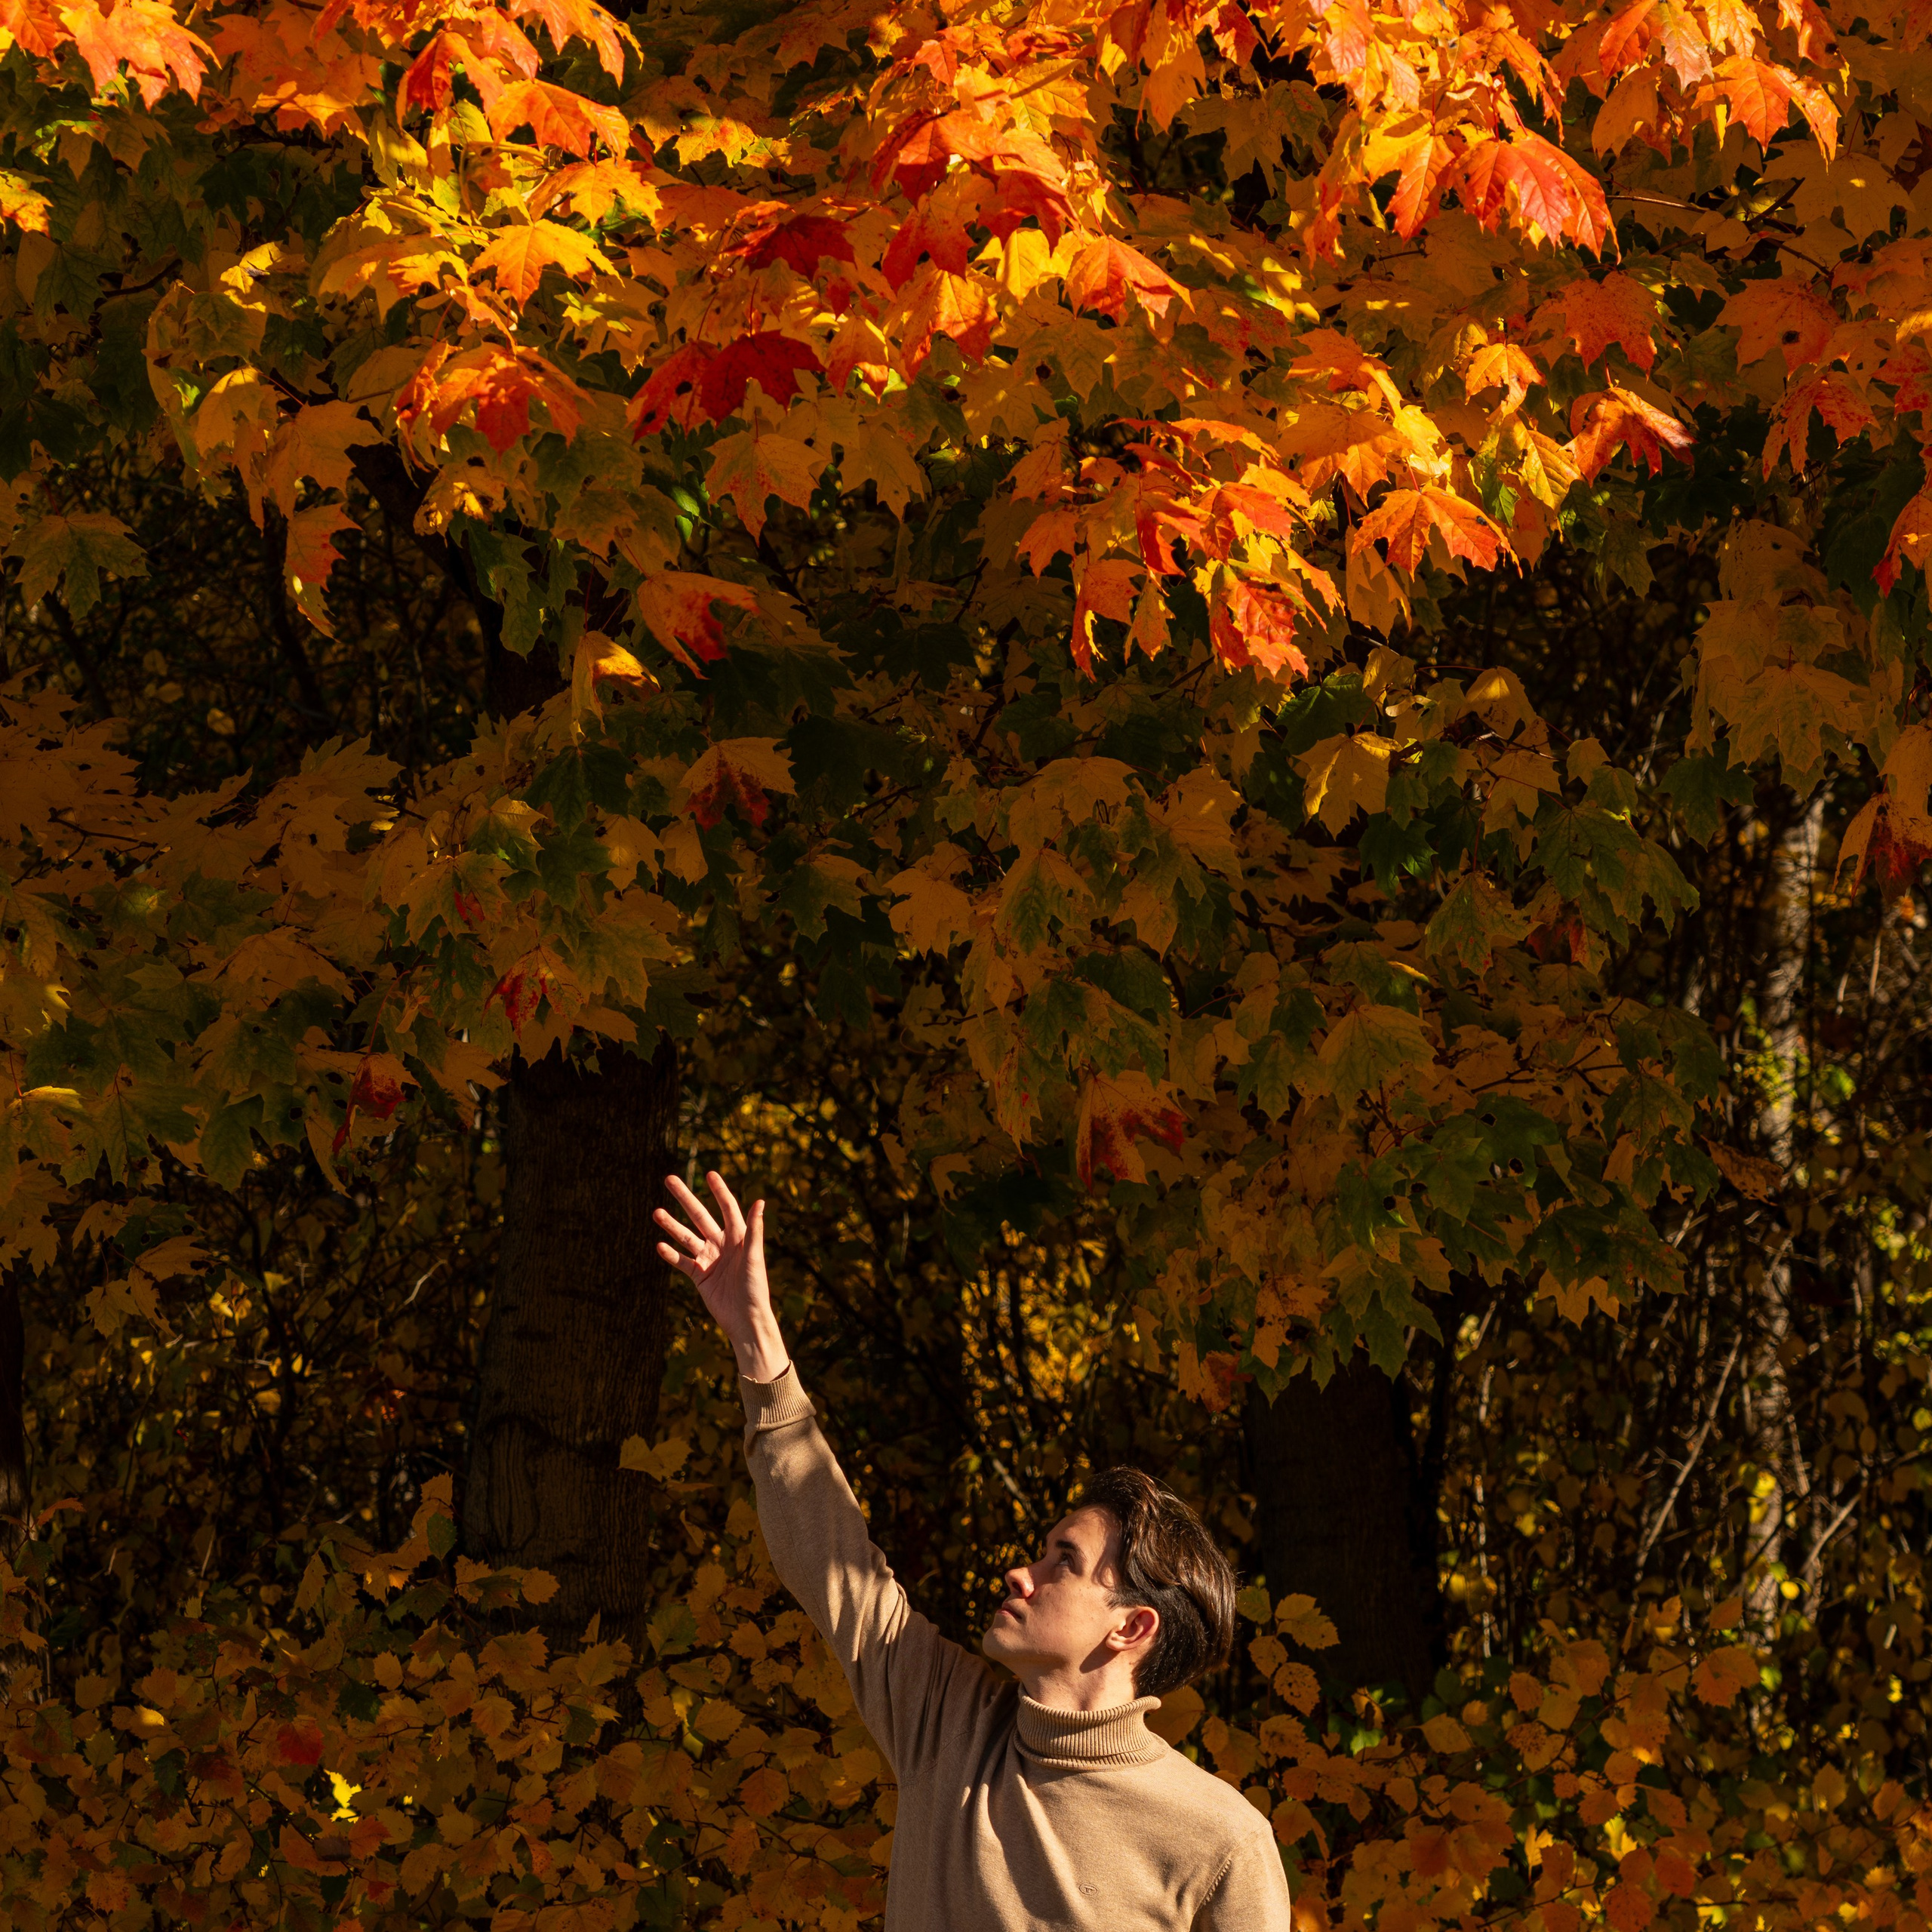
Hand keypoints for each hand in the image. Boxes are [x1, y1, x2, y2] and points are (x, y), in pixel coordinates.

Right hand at [656, 1171, 788, 1381]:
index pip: (727, 1208)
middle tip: (669, 1179)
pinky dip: (670, 1254)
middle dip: (685, 1198)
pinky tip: (658, 1245)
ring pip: (686, 1237)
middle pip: (700, 1216)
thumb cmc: (756, 1288)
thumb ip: (755, 1230)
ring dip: (671, 1225)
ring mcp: (709, 1259)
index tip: (709, 1174)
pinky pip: (682, 1261)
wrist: (746, 1319)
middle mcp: (722, 1244)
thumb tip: (760, 1201)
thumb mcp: (755, 1257)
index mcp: (739, 1237)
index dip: (719, 1191)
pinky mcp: (699, 1276)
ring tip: (655, 1212)